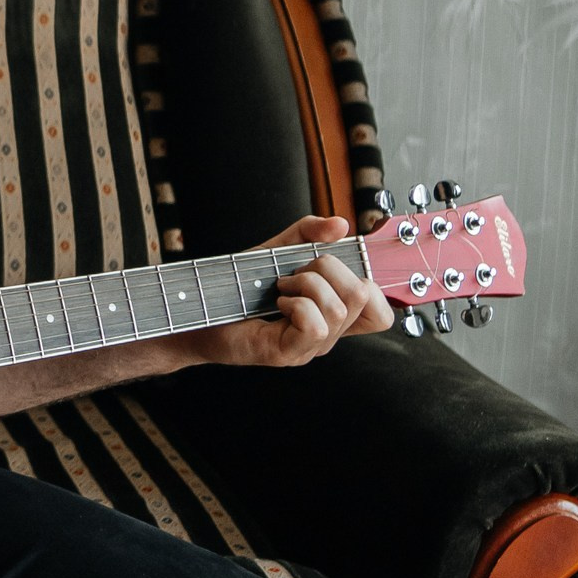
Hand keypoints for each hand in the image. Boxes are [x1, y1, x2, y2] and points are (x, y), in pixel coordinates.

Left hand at [173, 216, 393, 369]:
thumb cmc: (235, 287)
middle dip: (329, 268)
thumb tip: (341, 223)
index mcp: (332, 315)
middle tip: (294, 272)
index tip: (361, 257)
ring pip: (339, 308)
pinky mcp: (287, 354)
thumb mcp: (275, 250)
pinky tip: (276, 303)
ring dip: (306, 284)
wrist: (196, 311)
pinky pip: (316, 325)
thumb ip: (307, 233)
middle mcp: (327, 335)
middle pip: (365, 297)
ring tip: (280, 287)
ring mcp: (309, 348)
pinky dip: (296, 304)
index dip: (381, 284)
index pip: (381, 311)